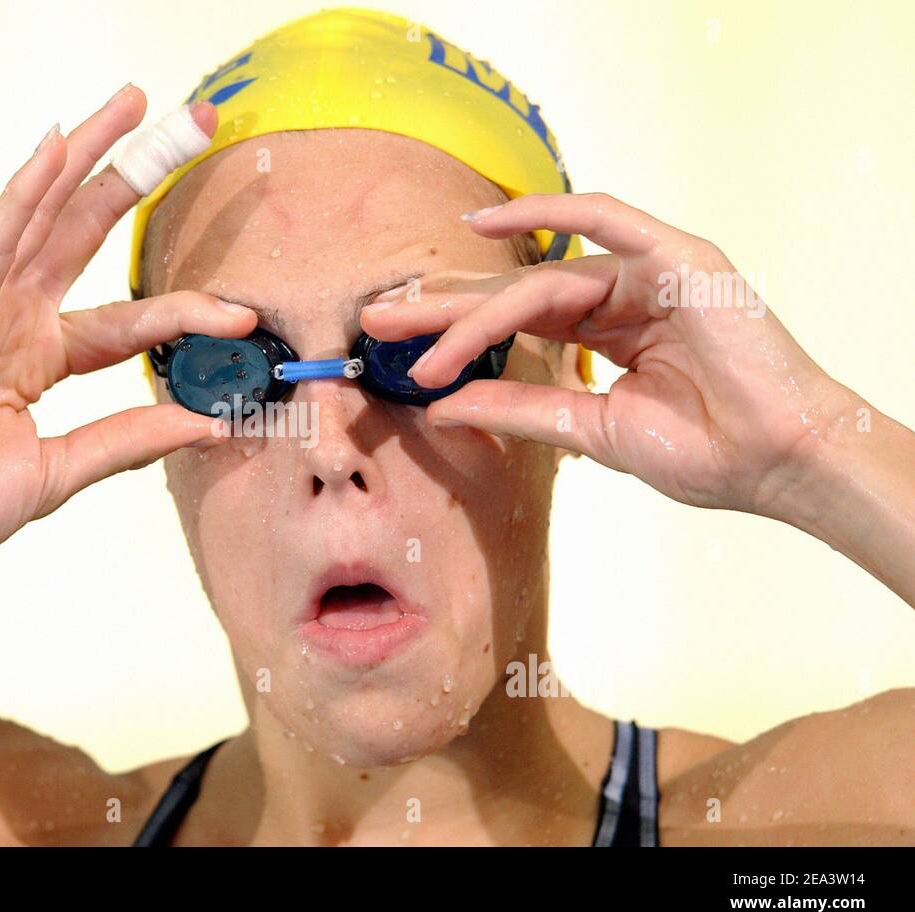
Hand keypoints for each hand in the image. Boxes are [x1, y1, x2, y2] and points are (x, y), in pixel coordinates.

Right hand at [0, 87, 254, 581]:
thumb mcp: (62, 471)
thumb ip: (128, 440)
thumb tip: (204, 423)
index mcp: (40, 357)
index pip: (126, 320)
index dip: (183, 312)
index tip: (241, 316)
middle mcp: (17, 322)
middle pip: (85, 234)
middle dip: (134, 179)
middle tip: (185, 126)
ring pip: (44, 218)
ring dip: (87, 159)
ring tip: (133, 107)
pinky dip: (24, 195)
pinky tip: (56, 147)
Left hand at [361, 192, 859, 521]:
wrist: (774, 462)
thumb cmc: (703, 452)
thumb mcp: (589, 430)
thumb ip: (520, 408)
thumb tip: (442, 404)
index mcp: (605, 334)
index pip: (515, 324)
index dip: (455, 333)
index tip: (395, 353)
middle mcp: (620, 297)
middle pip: (513, 295)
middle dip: (442, 309)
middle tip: (374, 322)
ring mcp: (648, 272)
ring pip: (540, 277)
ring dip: (473, 306)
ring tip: (413, 334)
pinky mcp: (676, 256)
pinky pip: (602, 218)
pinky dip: (547, 211)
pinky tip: (484, 224)